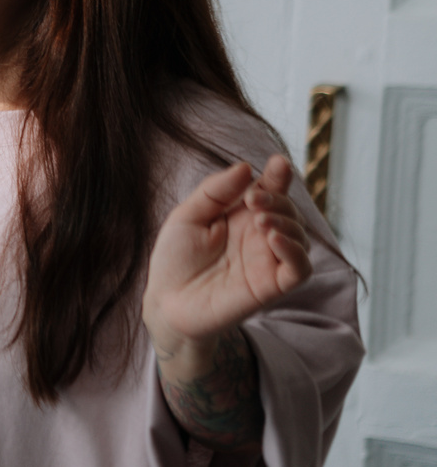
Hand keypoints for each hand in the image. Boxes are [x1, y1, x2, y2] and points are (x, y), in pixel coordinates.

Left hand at [143, 154, 312, 351]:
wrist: (166, 302)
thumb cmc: (175, 259)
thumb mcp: (187, 217)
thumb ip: (214, 192)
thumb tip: (245, 167)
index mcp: (242, 215)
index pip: (270, 190)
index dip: (278, 175)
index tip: (278, 164)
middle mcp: (260, 235)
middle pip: (288, 209)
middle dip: (277, 199)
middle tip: (254, 199)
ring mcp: (268, 260)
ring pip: (300, 236)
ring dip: (286, 222)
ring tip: (261, 220)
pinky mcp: (272, 285)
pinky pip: (299, 268)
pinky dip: (294, 251)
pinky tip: (274, 238)